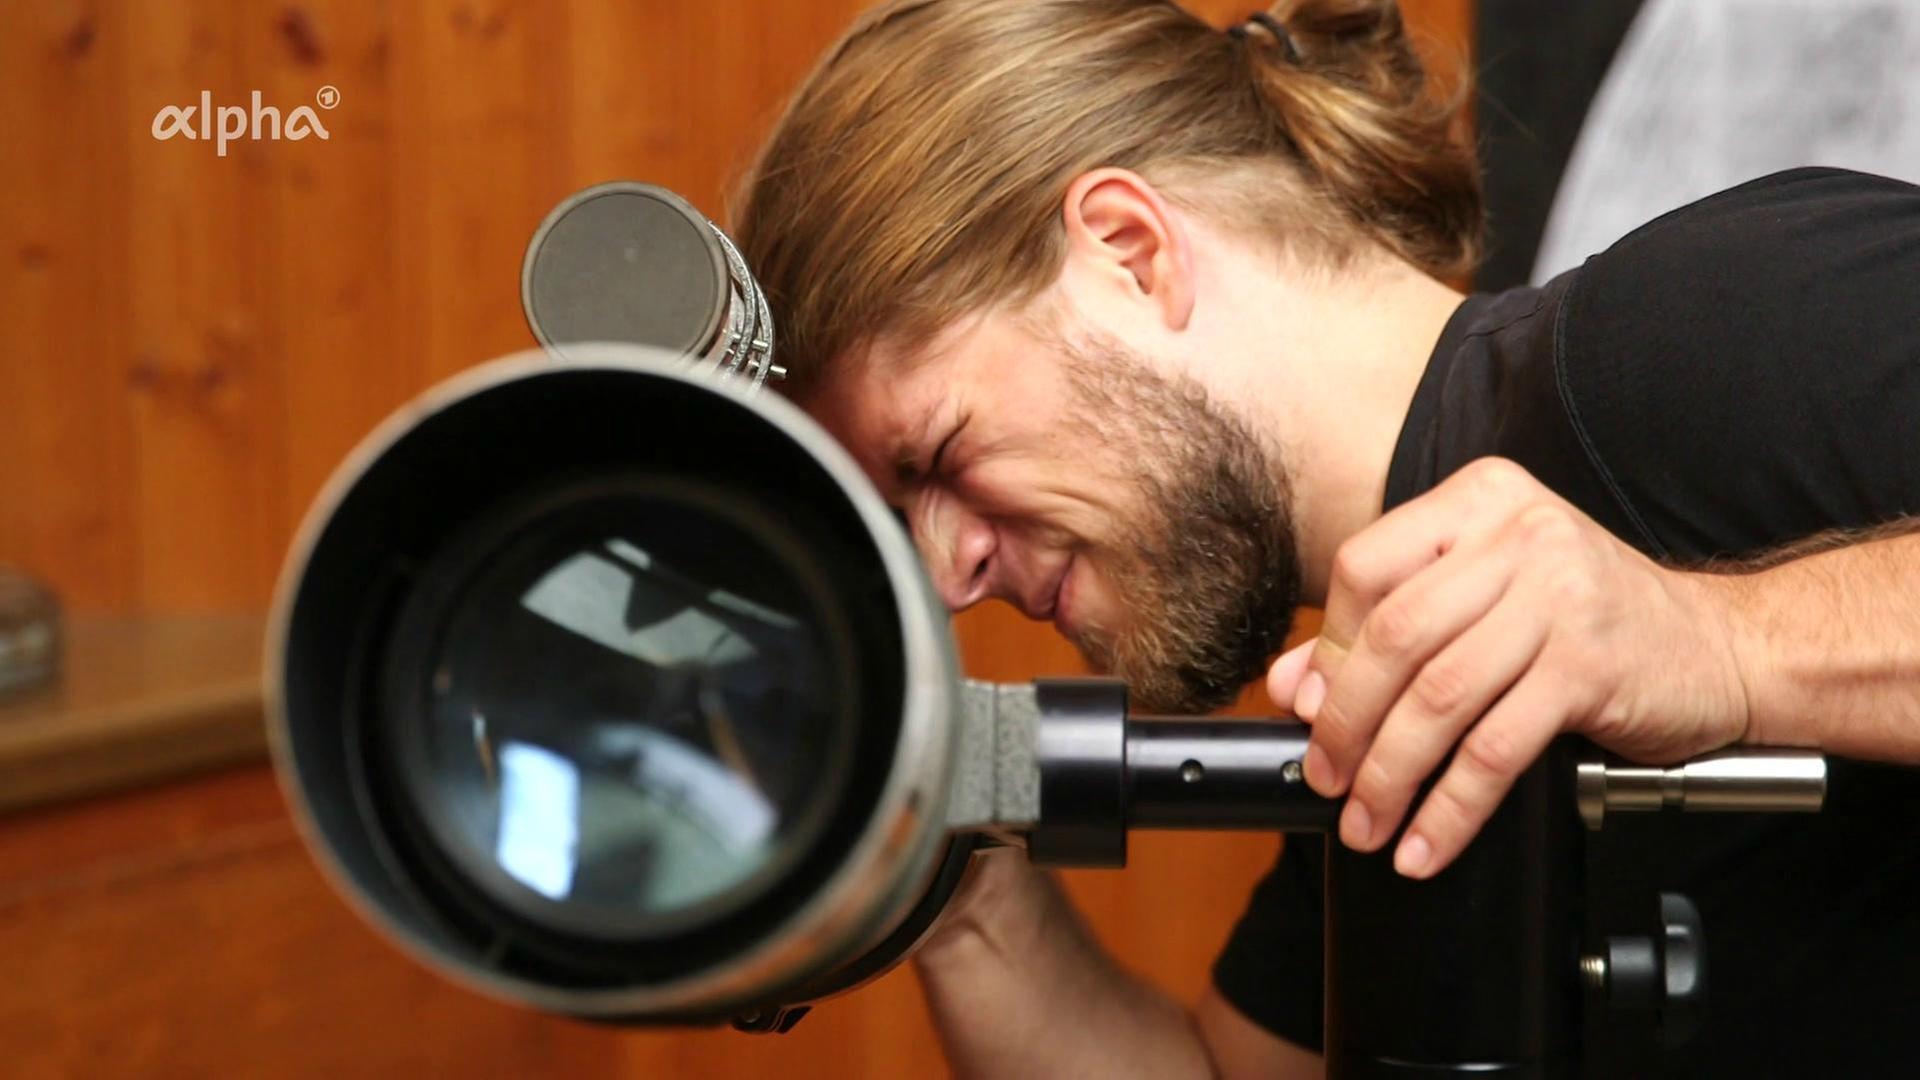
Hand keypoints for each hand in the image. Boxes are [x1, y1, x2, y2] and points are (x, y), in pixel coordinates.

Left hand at [1266, 458, 1751, 878]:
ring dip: (1390, 773)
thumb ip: (1387, 626)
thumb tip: (1293, 686)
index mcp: (1479, 501)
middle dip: (1346, 721)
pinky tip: (1429, 841)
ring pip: (1438, 695)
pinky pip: (1495, 748)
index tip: (1310, 710)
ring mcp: (1559, 597)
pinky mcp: (1590, 666)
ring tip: (1369, 821)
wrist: (1723, 647)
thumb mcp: (1487, 599)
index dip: (1327, 648)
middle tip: (1327, 778)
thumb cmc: (1588, 621)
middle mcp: (1518, 535)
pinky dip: (1452, 807)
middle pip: (1394, 635)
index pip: (1365, 568)